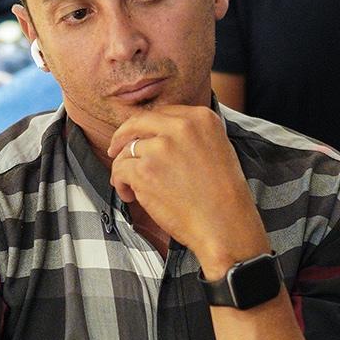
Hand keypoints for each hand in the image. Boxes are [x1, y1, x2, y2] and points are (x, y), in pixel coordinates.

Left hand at [108, 105, 271, 277]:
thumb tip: (160, 136)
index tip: (140, 137)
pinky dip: (120, 183)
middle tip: (114, 150)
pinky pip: (119, 169)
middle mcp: (181, 126)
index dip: (147, 128)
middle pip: (138, 122)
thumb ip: (191, 136)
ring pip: (126, 150)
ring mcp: (160, 147)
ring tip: (131, 187)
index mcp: (202, 118)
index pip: (163, 114)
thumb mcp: (218, 149)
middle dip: (122, 136)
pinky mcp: (144, 170)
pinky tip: (130, 196)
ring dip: (123, 168)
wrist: (225, 226)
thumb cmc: (223, 196)